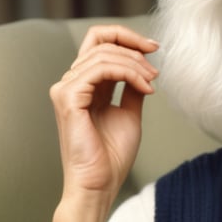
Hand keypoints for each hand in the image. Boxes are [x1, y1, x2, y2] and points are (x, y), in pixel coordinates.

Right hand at [50, 24, 158, 202]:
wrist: (100, 184)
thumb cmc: (111, 157)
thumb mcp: (129, 114)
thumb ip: (132, 88)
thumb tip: (144, 68)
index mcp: (85, 86)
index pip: (99, 43)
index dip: (126, 38)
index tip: (153, 48)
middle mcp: (72, 83)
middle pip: (100, 41)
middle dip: (135, 49)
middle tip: (156, 71)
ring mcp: (66, 88)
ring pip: (104, 54)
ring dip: (135, 65)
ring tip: (152, 84)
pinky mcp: (68, 97)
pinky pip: (101, 69)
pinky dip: (128, 73)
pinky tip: (144, 88)